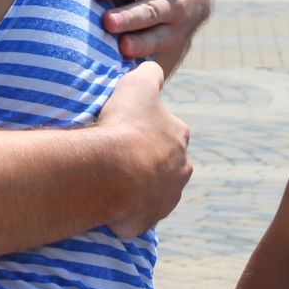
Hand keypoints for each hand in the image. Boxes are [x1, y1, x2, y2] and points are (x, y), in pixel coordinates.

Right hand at [90, 61, 191, 236]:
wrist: (111, 172)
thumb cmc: (125, 125)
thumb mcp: (137, 84)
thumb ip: (149, 72)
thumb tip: (152, 68)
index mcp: (179, 137)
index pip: (170, 130)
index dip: (149, 128)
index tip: (128, 128)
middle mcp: (180, 170)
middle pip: (165, 163)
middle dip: (147, 160)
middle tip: (117, 155)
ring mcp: (165, 199)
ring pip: (154, 190)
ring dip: (138, 186)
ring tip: (111, 179)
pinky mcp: (147, 221)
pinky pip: (137, 214)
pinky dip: (126, 209)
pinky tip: (108, 199)